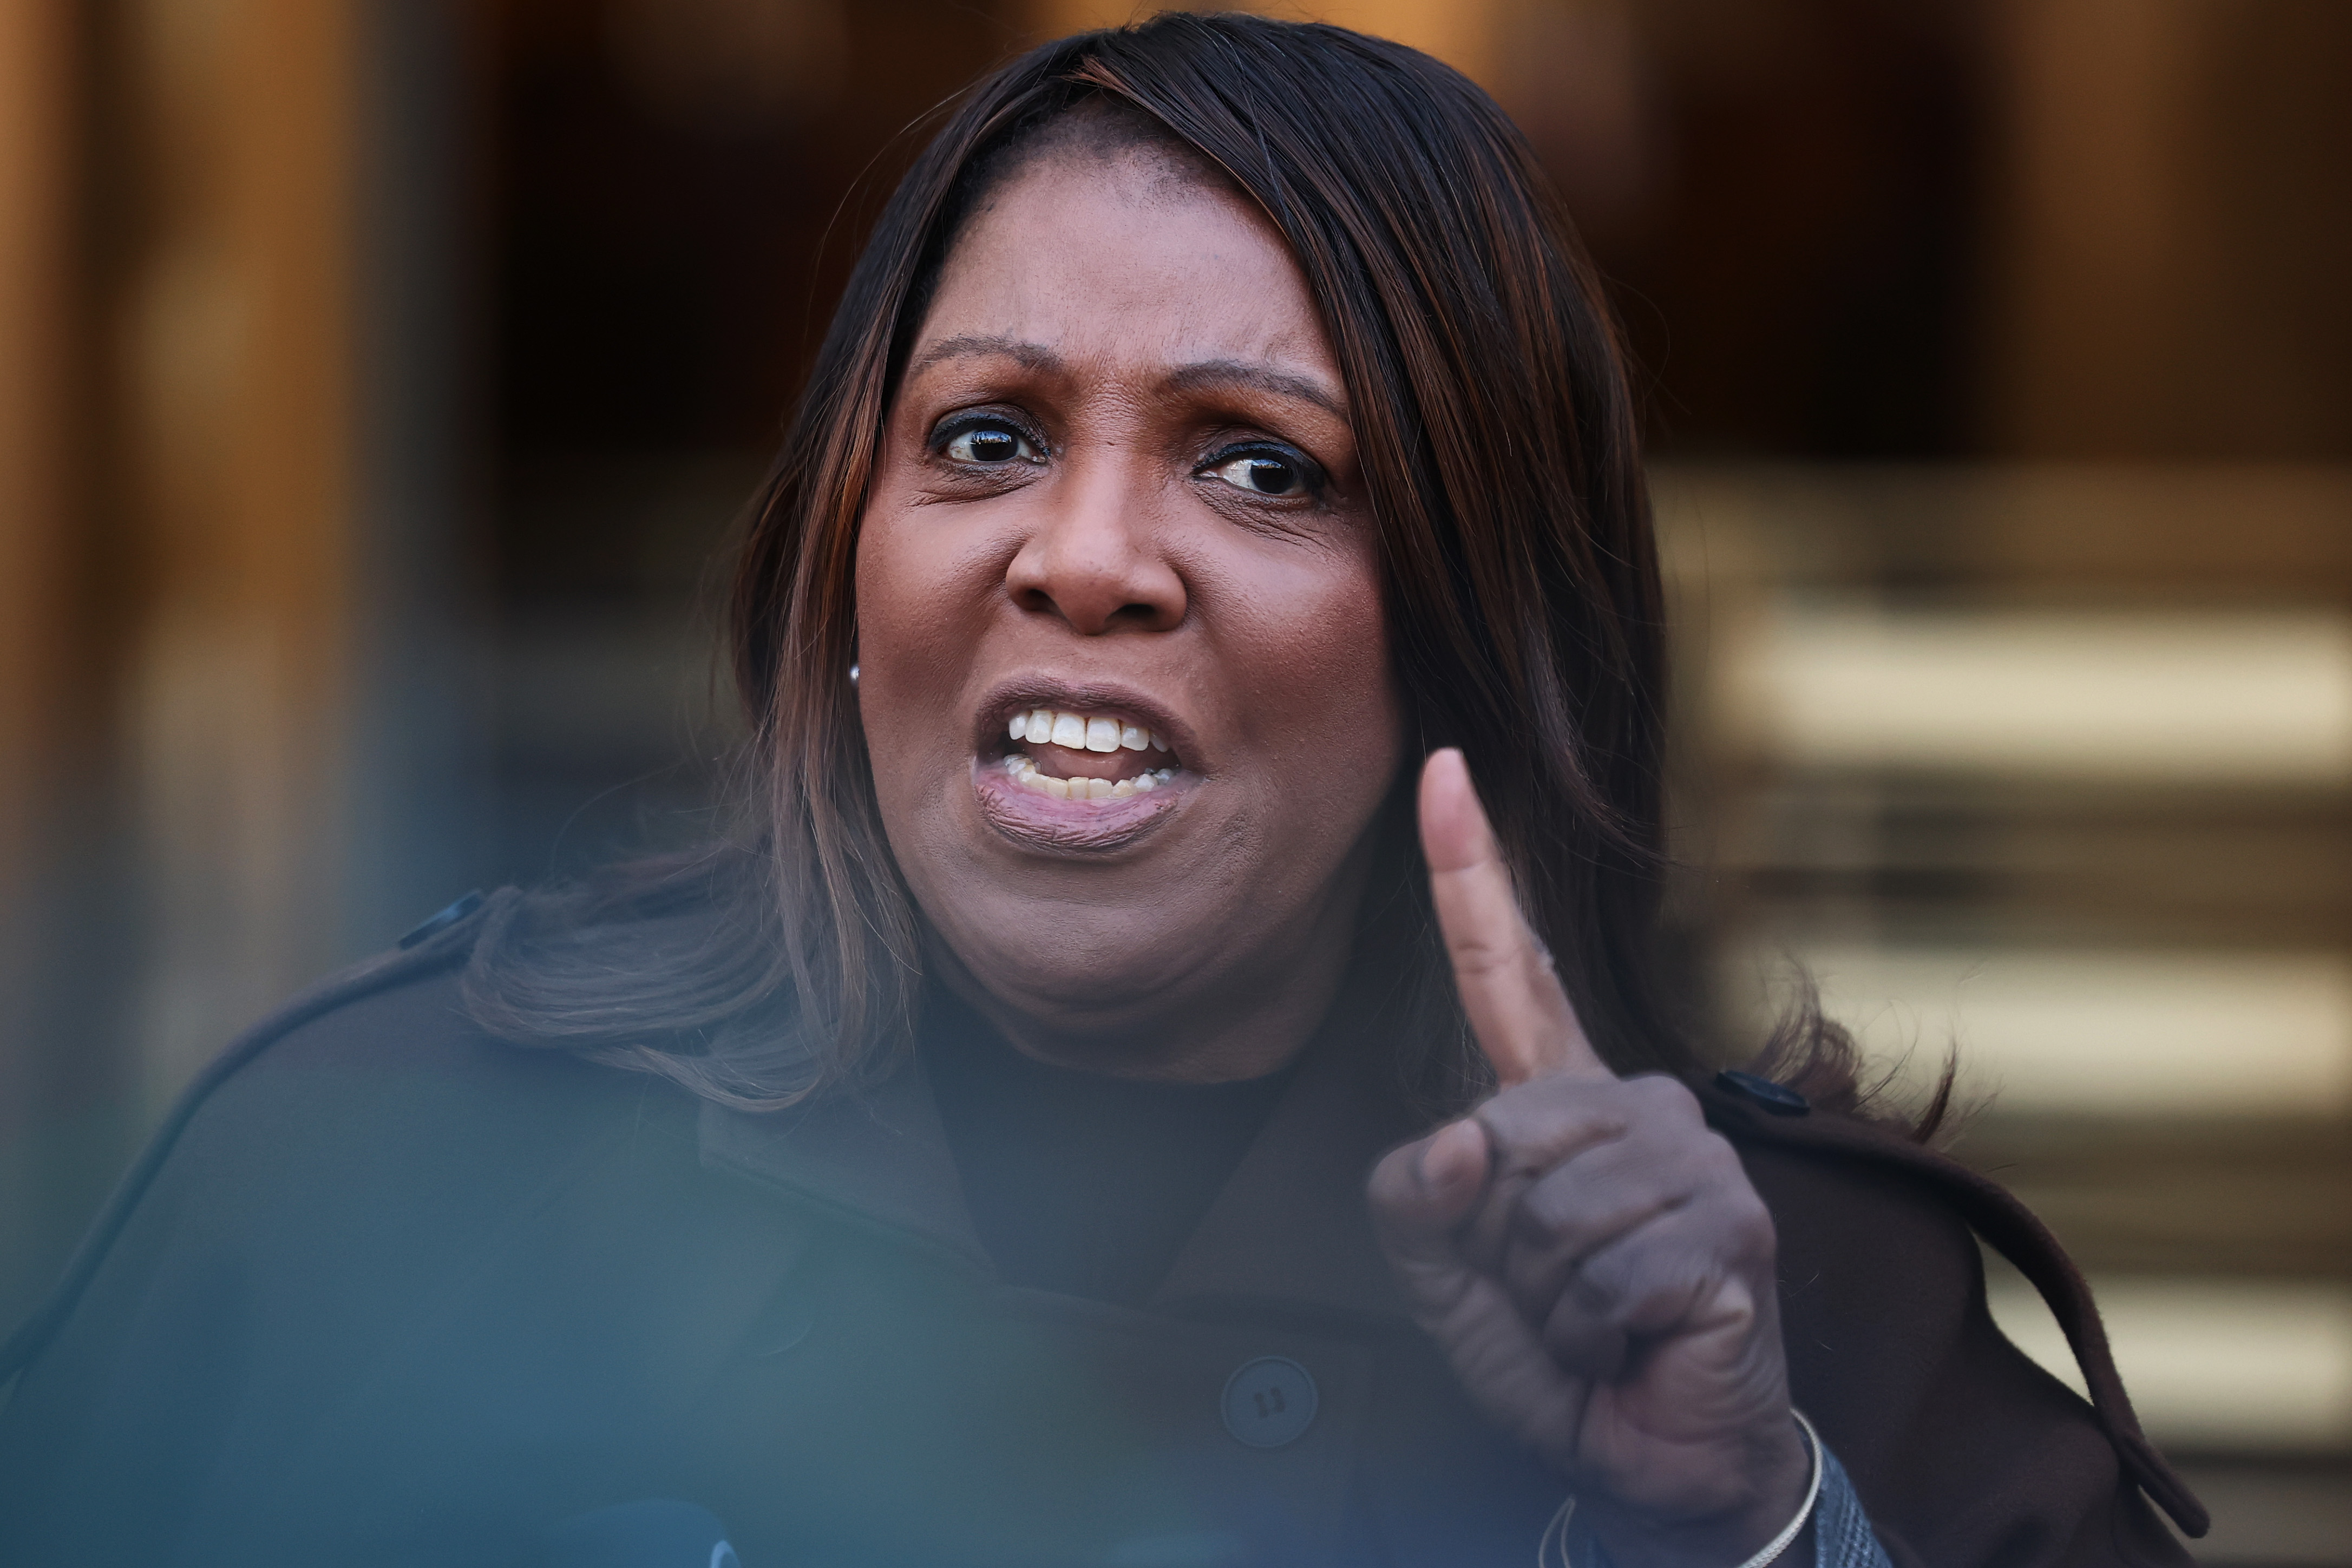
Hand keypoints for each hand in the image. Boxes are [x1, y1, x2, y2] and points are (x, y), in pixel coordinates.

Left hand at [1368, 750, 1807, 1565]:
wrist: (1657, 1455)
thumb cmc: (1557, 1349)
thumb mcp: (1446, 1276)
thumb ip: (1412, 1200)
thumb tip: (1463, 1140)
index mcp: (1563, 1101)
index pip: (1508, 967)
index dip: (1468, 868)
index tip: (1441, 767)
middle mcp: (1638, 1104)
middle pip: (1501, 1137)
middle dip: (1499, 1245)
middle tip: (1555, 1294)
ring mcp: (1694, 1156)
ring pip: (1546, 1208)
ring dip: (1548, 1293)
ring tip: (1598, 1316)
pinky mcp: (1732, 1224)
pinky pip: (1602, 1269)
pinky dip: (1593, 1327)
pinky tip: (1635, 1335)